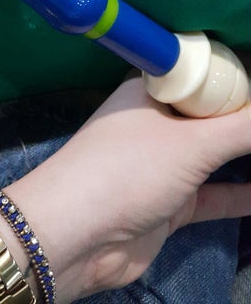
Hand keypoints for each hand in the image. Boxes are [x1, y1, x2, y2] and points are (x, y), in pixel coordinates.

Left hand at [7, 77, 250, 301]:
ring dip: (242, 153)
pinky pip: (212, 193)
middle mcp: (155, 121)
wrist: (75, 236)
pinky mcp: (167, 203)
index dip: (230, 74)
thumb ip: (242, 128)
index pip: (198, 72)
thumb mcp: (192, 143)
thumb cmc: (129, 169)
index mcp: (150, 90)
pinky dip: (239, 194)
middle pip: (209, 113)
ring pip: (212, 153)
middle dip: (241, 114)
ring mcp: (160, 163)